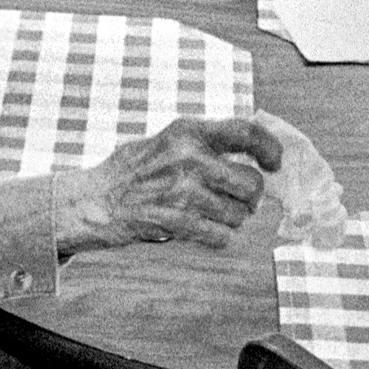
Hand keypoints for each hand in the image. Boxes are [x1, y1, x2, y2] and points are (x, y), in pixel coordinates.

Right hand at [71, 116, 282, 251]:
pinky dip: (217, 237)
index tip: (274, 163)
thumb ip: (203, 144)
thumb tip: (250, 153)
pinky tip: (201, 230)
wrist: (93, 201)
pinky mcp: (176, 220)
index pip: (246, 132)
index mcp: (188, 131)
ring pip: (239, 214)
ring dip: (230, 220)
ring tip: (208, 215)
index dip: (269, 148)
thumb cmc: (132, 172)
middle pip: (252, 183)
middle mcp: (189, 157)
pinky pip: (221, 235)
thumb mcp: (166, 142)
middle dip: (249, 198)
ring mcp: (183, 190)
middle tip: (235, 200)